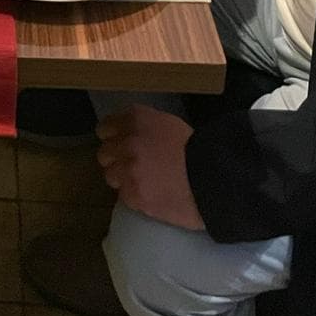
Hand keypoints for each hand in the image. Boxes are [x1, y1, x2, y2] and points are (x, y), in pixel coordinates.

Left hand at [97, 108, 203, 230]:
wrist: (212, 180)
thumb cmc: (195, 150)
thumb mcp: (167, 125)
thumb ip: (142, 127)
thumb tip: (127, 135)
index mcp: (134, 119)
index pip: (105, 128)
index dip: (113, 139)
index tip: (120, 146)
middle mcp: (126, 141)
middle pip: (104, 153)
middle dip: (116, 160)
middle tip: (133, 167)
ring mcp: (127, 169)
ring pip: (110, 176)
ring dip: (123, 180)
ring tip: (143, 183)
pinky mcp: (132, 195)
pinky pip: (123, 195)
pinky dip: (134, 196)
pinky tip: (151, 195)